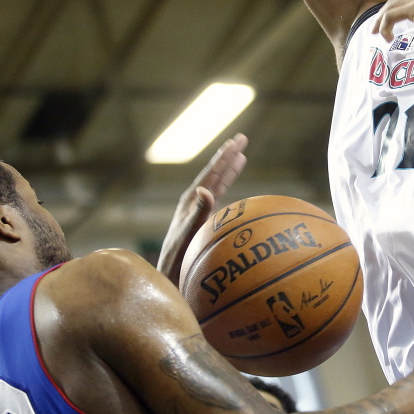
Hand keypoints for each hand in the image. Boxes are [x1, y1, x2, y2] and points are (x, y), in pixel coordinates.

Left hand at [156, 134, 247, 285]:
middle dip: (228, 156)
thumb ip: (197, 212)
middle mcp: (194, 202)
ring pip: (217, 183)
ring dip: (228, 168)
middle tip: (242, 138)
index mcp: (191, 200)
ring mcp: (198, 210)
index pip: (211, 173)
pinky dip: (228, 185)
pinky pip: (219, 196)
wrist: (171, 274)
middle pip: (214, 173)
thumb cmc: (179, 257)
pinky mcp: (203, 220)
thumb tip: (205, 189)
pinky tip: (233, 183)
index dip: (224, 157)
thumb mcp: (188, 234)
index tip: (237, 141)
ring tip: (240, 155)